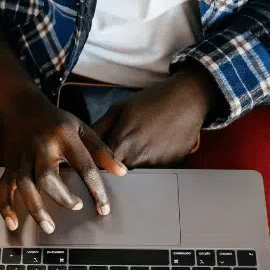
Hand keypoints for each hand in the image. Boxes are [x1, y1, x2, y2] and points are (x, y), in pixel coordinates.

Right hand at [0, 92, 126, 232]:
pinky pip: (3, 187)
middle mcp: (41, 147)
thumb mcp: (81, 128)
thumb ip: (101, 150)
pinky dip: (5, 206)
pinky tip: (13, 223)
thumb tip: (122, 172)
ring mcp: (22, 157)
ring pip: (25, 185)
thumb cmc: (55, 120)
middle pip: (48, 177)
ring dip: (36, 209)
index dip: (96, 190)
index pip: (84, 166)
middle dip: (62, 198)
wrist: (21, 105)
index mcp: (64, 137)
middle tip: (76, 207)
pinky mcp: (9, 165)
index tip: (104, 208)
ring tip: (49, 227)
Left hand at [92, 67, 216, 167]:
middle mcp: (138, 158)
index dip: (100, 160)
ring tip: (147, 137)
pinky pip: (157, 167)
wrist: (187, 99)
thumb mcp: (120, 108)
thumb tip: (82, 143)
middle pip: (120, 170)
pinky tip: (160, 141)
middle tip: (130, 139)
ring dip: (139, 158)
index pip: (101, 165)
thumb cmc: (151, 100)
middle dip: (119, 160)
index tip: (103, 152)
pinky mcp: (171, 165)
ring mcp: (156, 164)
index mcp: (121, 144)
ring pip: (139, 169)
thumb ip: (98, 128)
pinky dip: (156, 157)